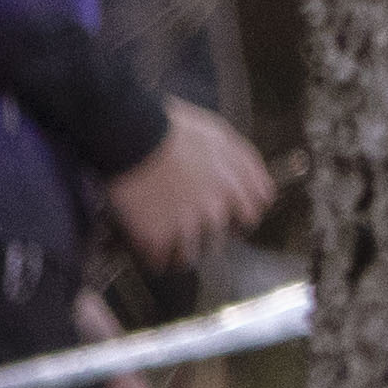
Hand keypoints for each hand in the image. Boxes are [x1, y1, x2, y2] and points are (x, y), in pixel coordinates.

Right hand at [103, 107, 273, 263]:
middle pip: (223, 236)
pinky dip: (155, 259)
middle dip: (212, 235)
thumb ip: (238, 159)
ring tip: (172, 252)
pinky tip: (150, 254)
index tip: (234, 217)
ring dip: (183, 253)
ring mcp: (187, 224)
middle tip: (197, 233)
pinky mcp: (158, 236)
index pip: (255, 209)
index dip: (243, 213)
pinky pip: (161, 260)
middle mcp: (217, 207)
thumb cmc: (171, 127)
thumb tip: (247, 175)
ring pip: (192, 255)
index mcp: (234, 182)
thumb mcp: (218, 134)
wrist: (133, 136)